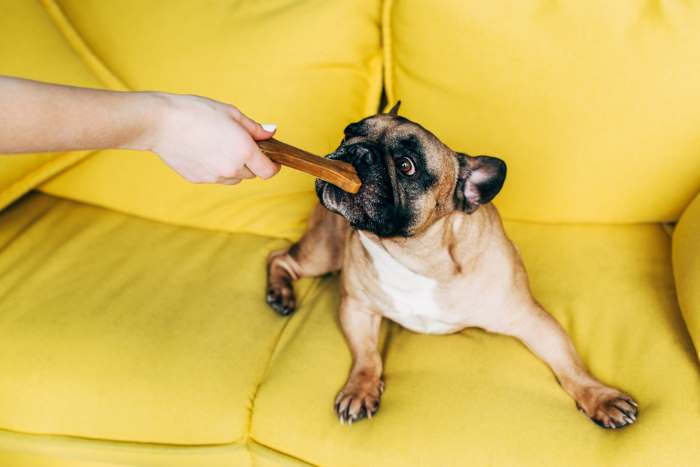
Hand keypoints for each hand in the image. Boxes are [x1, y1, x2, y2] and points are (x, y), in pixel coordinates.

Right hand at [145, 93, 279, 183]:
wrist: (160, 123)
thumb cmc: (196, 112)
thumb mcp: (231, 113)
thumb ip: (254, 128)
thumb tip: (271, 133)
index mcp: (244, 151)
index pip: (269, 171)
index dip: (273, 165)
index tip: (270, 157)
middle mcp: (232, 168)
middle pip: (252, 174)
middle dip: (251, 162)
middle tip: (238, 142)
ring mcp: (214, 177)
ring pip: (234, 178)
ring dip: (234, 167)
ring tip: (219, 145)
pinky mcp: (199, 180)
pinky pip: (216, 177)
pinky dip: (216, 168)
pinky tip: (203, 150)